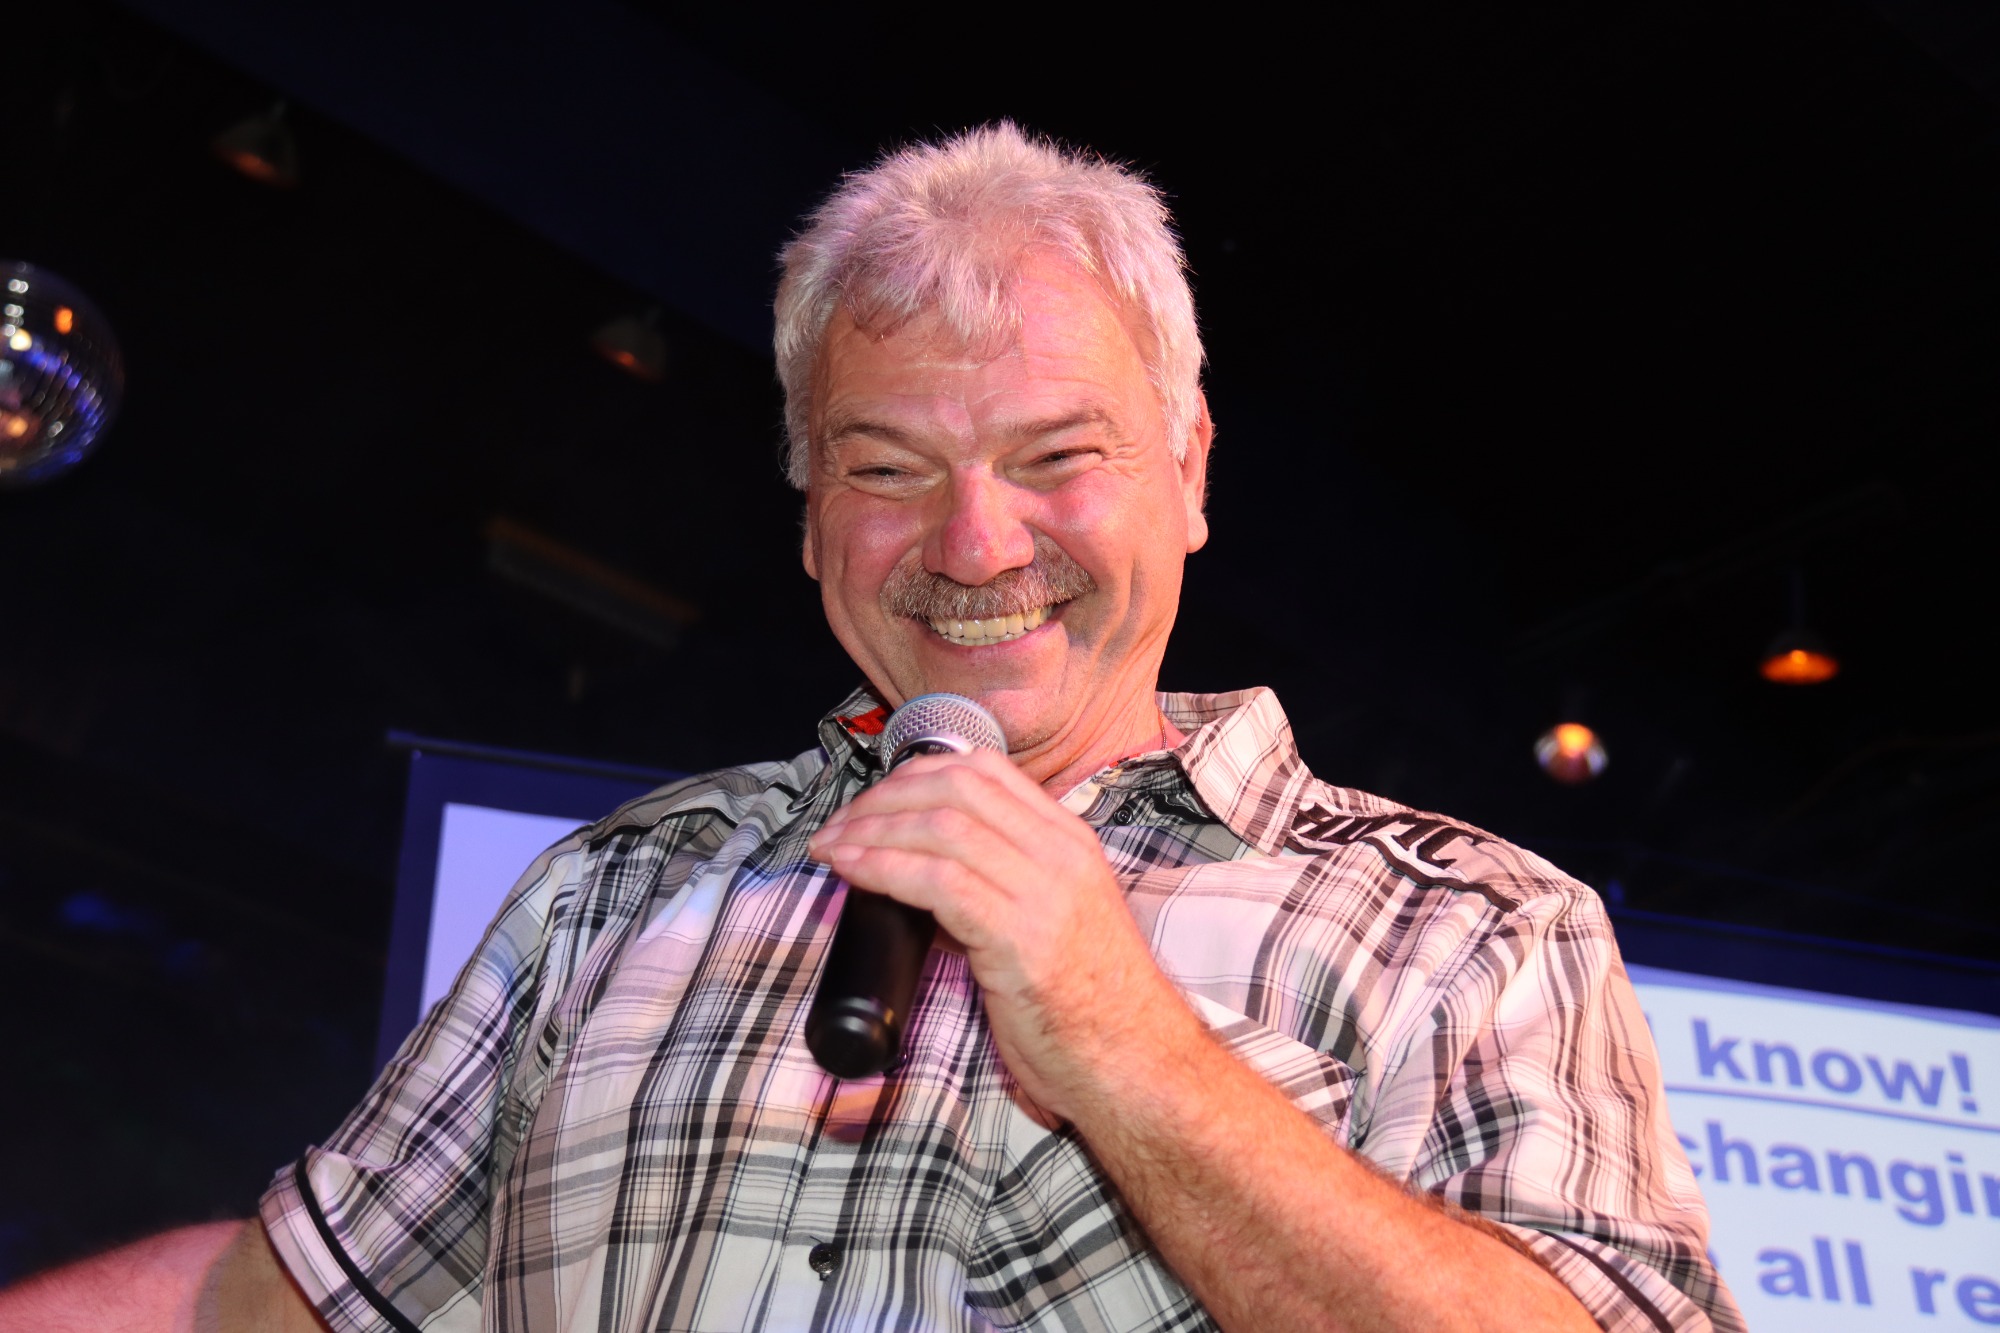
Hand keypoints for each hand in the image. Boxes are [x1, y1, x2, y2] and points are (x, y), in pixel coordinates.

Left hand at [807, 750, 1197, 1120]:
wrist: (1136, 1063)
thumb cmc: (1089, 1007)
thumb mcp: (1050, 923)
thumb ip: (997, 890)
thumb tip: (921, 879)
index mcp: (1069, 842)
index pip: (985, 770)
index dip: (914, 775)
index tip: (872, 802)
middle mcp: (1060, 854)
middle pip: (955, 787)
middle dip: (882, 799)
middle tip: (839, 827)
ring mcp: (1044, 891)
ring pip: (940, 826)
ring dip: (871, 831)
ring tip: (832, 848)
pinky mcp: (1020, 937)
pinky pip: (936, 880)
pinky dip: (882, 868)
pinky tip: (852, 872)